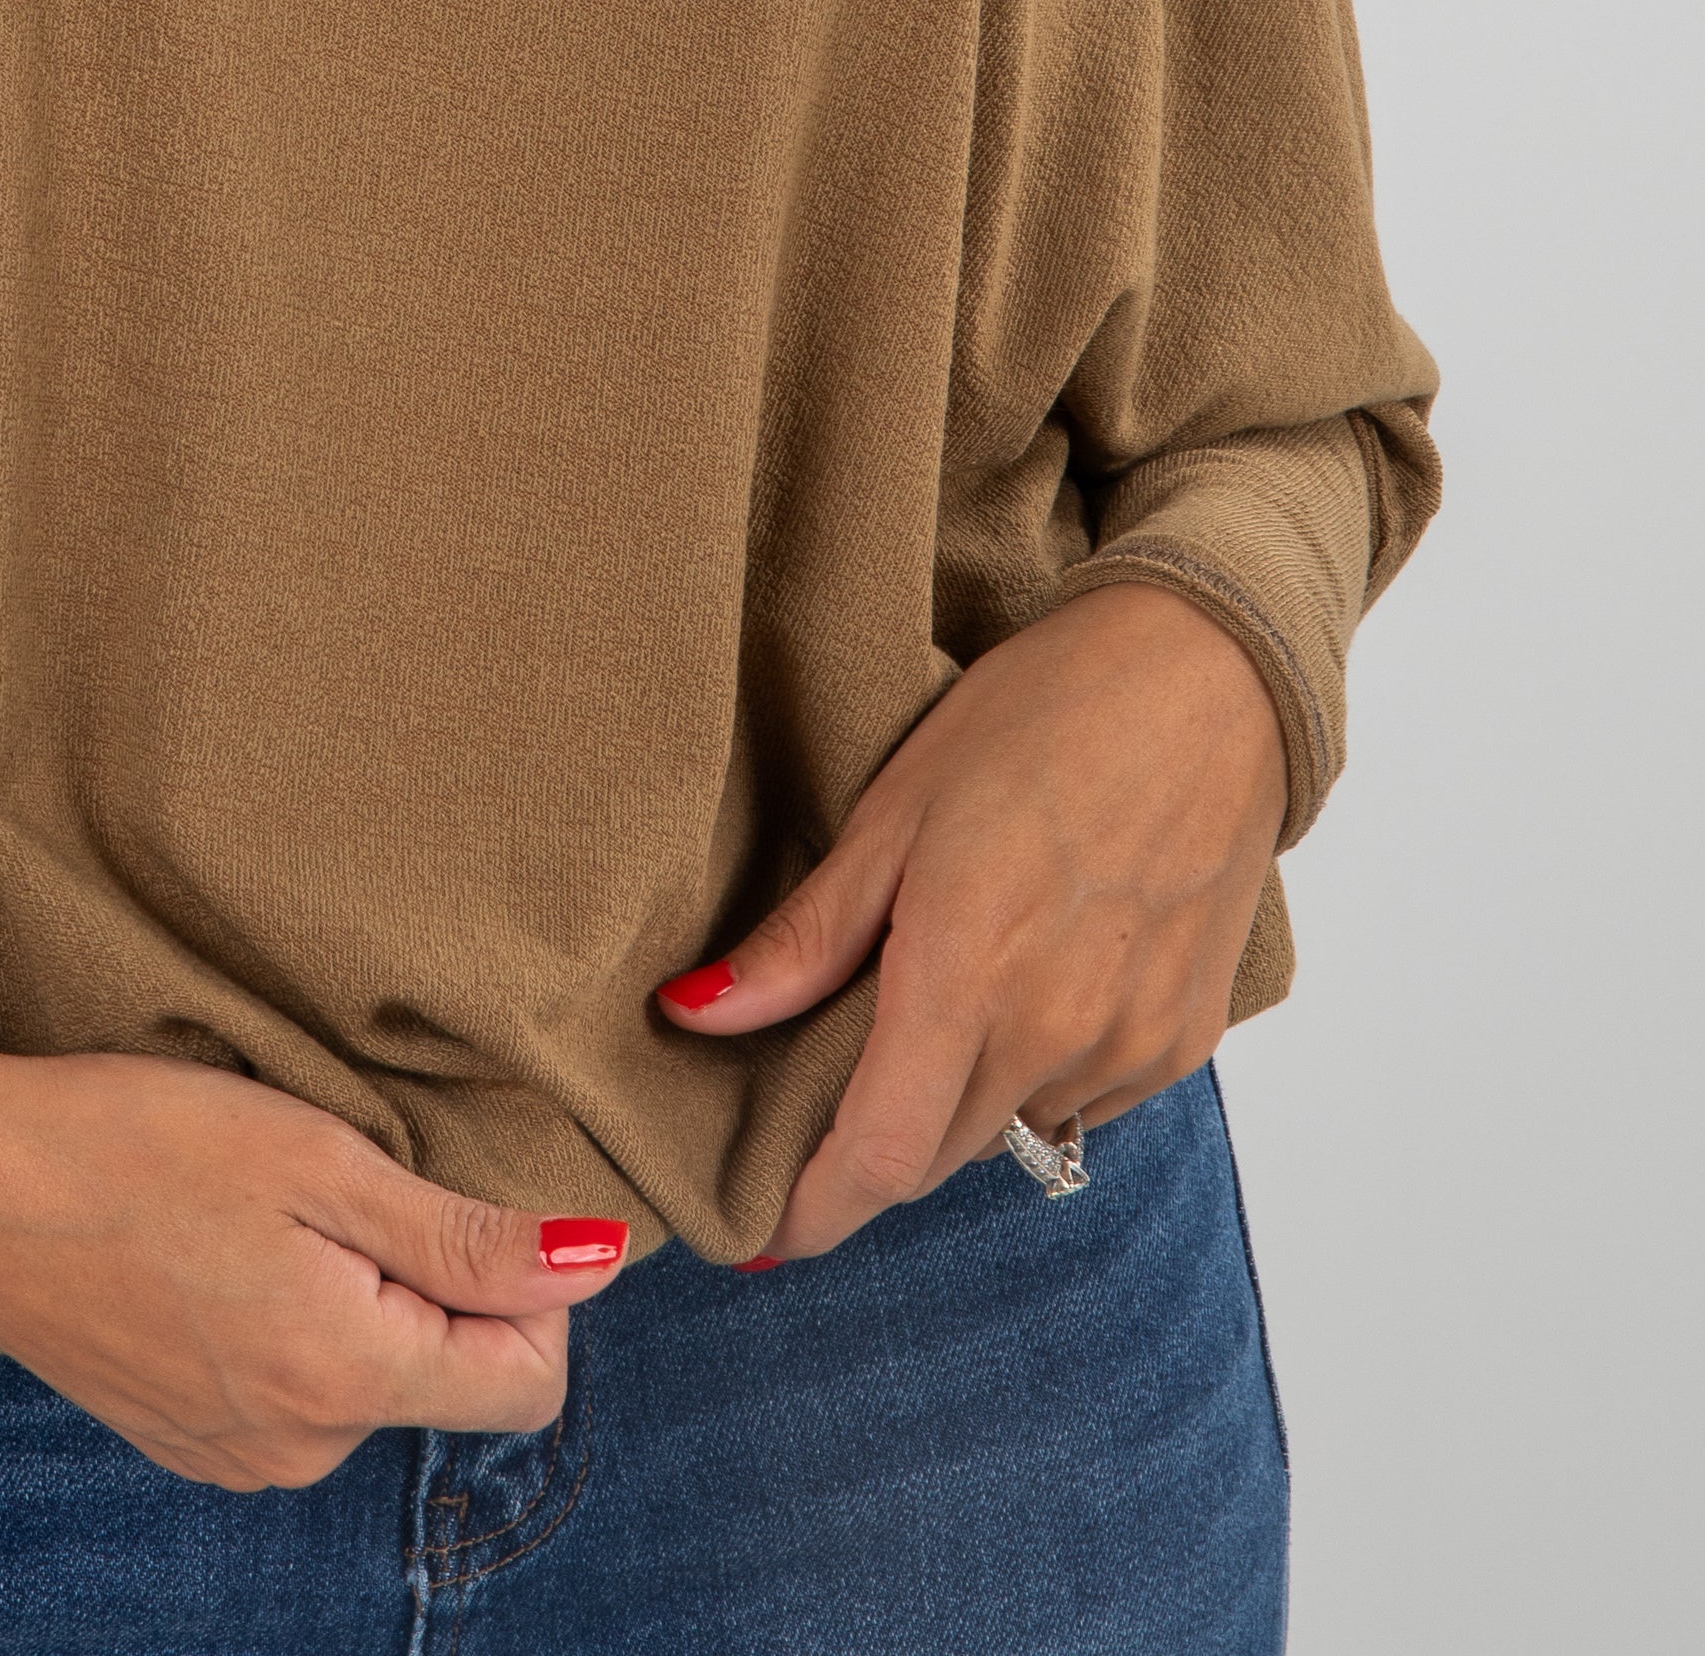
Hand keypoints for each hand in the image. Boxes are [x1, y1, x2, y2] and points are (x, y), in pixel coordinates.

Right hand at [0, 901, 628, 1487]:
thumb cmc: (134, 1140)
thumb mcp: (315, 1159)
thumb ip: (463, 1235)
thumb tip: (600, 1266)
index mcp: (347, 1379)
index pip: (530, 1379)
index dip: (526, 1281)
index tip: (448, 1194)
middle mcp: (299, 1448)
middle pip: (447, 1377)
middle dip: (429, 1282)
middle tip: (336, 1180)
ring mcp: (233, 1457)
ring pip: (367, 1380)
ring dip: (352, 1299)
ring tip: (261, 1208)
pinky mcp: (181, 1440)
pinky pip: (291, 1394)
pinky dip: (285, 1322)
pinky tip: (215, 1250)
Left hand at [658, 581, 1286, 1258]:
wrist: (1211, 675)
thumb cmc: (1043, 713)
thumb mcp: (896, 806)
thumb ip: (806, 937)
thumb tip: (696, 1016)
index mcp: (969, 976)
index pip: (876, 1158)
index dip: (811, 1212)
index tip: (760, 1233)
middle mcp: (1057, 1034)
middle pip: (935, 1155)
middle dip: (868, 1149)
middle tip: (819, 1102)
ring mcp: (1131, 1045)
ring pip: (1011, 1129)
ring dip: (956, 1103)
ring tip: (933, 1009)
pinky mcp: (1185, 1039)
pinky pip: (1085, 1100)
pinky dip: (1036, 1072)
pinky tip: (1025, 988)